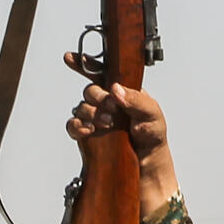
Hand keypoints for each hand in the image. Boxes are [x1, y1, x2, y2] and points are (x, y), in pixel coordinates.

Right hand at [64, 51, 177, 215]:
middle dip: (98, 96)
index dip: (85, 64)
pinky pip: (73, 126)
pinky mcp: (87, 135)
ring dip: (91, 113)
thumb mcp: (153, 115)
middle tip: (111, 110)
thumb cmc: (153, 137)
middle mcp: (107, 103)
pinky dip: (77, 126)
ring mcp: (95, 118)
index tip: (71, 58)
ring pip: (81, 107)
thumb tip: (115, 89)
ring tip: (108, 124)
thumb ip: (137, 100)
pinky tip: (88, 131)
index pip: (102, 73)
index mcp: (123, 92)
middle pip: (90, 89)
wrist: (147, 165)